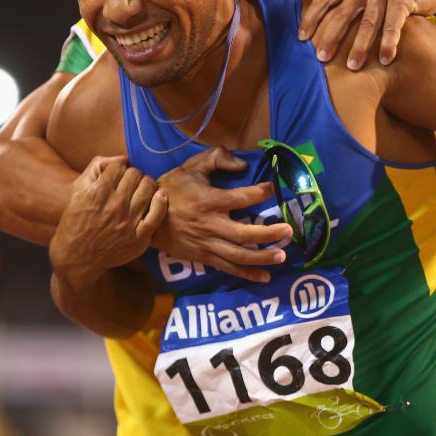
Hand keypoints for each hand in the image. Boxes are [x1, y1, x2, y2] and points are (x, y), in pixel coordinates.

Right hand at [49, 156, 166, 289]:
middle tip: (129, 184)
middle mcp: (114, 205)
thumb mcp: (78, 189)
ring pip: (148, 188)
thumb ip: (97, 167)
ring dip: (146, 185)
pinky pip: (157, 213)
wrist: (76, 256)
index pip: (119, 166)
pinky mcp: (139, 237)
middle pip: (136, 174)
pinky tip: (158, 196)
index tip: (117, 176)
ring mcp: (128, 222)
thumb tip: (122, 157)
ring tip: (140, 190)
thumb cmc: (76, 220)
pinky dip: (160, 201)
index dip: (118, 168)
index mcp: (97, 192)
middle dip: (132, 175)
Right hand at [152, 147, 294, 283]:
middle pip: (244, 234)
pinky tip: (265, 276)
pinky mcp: (202, 257)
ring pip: (238, 255)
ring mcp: (206, 244)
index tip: (272, 189)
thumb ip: (218, 159)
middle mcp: (210, 225)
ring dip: (262, 257)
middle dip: (268, 233)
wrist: (147, 216)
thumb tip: (244, 165)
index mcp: (209, 201)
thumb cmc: (172, 188)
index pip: (241, 198)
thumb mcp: (192, 166)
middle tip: (289, 231)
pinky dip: (246, 274)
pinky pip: (227, 267)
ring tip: (282, 256)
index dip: (260, 193)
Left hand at [299, 0, 435, 69]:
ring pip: (368, 23)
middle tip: (321, 60)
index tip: (300, 39)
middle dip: (331, 38)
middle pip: (342, 14)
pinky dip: (389, 43)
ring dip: (360, 47)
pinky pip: (393, 24)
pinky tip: (385, 60)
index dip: (311, 19)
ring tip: (353, 68)